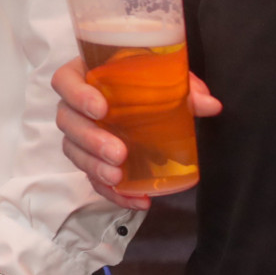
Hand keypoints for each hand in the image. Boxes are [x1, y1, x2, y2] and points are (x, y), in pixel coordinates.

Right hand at [53, 58, 221, 209]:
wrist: (144, 94)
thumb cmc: (145, 79)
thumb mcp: (165, 76)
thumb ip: (185, 87)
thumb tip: (210, 105)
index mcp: (86, 74)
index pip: (65, 81)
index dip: (77, 95)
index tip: (101, 109)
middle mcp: (75, 104)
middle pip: (67, 121)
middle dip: (89, 140)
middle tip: (118, 153)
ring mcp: (81, 133)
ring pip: (73, 151)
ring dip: (93, 167)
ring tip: (118, 178)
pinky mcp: (92, 158)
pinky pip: (92, 177)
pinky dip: (112, 193)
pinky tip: (136, 200)